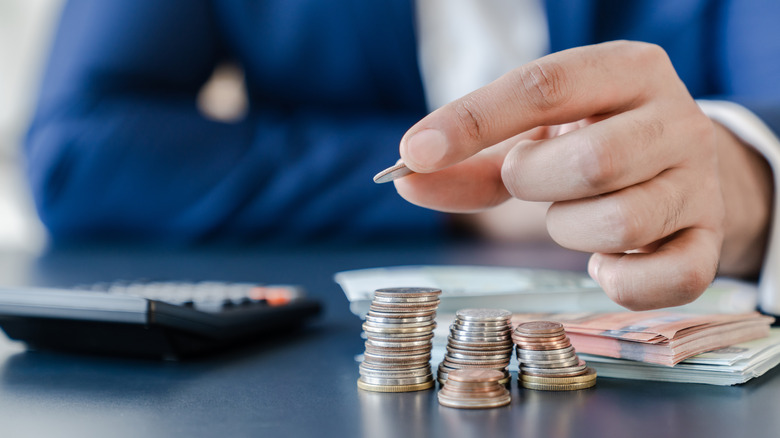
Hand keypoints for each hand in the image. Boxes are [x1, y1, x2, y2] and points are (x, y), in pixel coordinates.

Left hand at [394, 41, 772, 309]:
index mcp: (626, 70)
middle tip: (530, 179)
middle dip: (535, 182)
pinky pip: (671, 278)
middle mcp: (675, 118)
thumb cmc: (590, 144)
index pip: (544, 87)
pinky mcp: (710, 239)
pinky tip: (606, 260)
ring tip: (572, 215)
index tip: (415, 152)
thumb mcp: (534, 137)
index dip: (473, 122)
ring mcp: (700, 182)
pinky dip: (622, 280)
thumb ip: (470, 159)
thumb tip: (407, 179)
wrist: (680, 168)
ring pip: (622, 222)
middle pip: (592, 162)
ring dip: (571, 230)